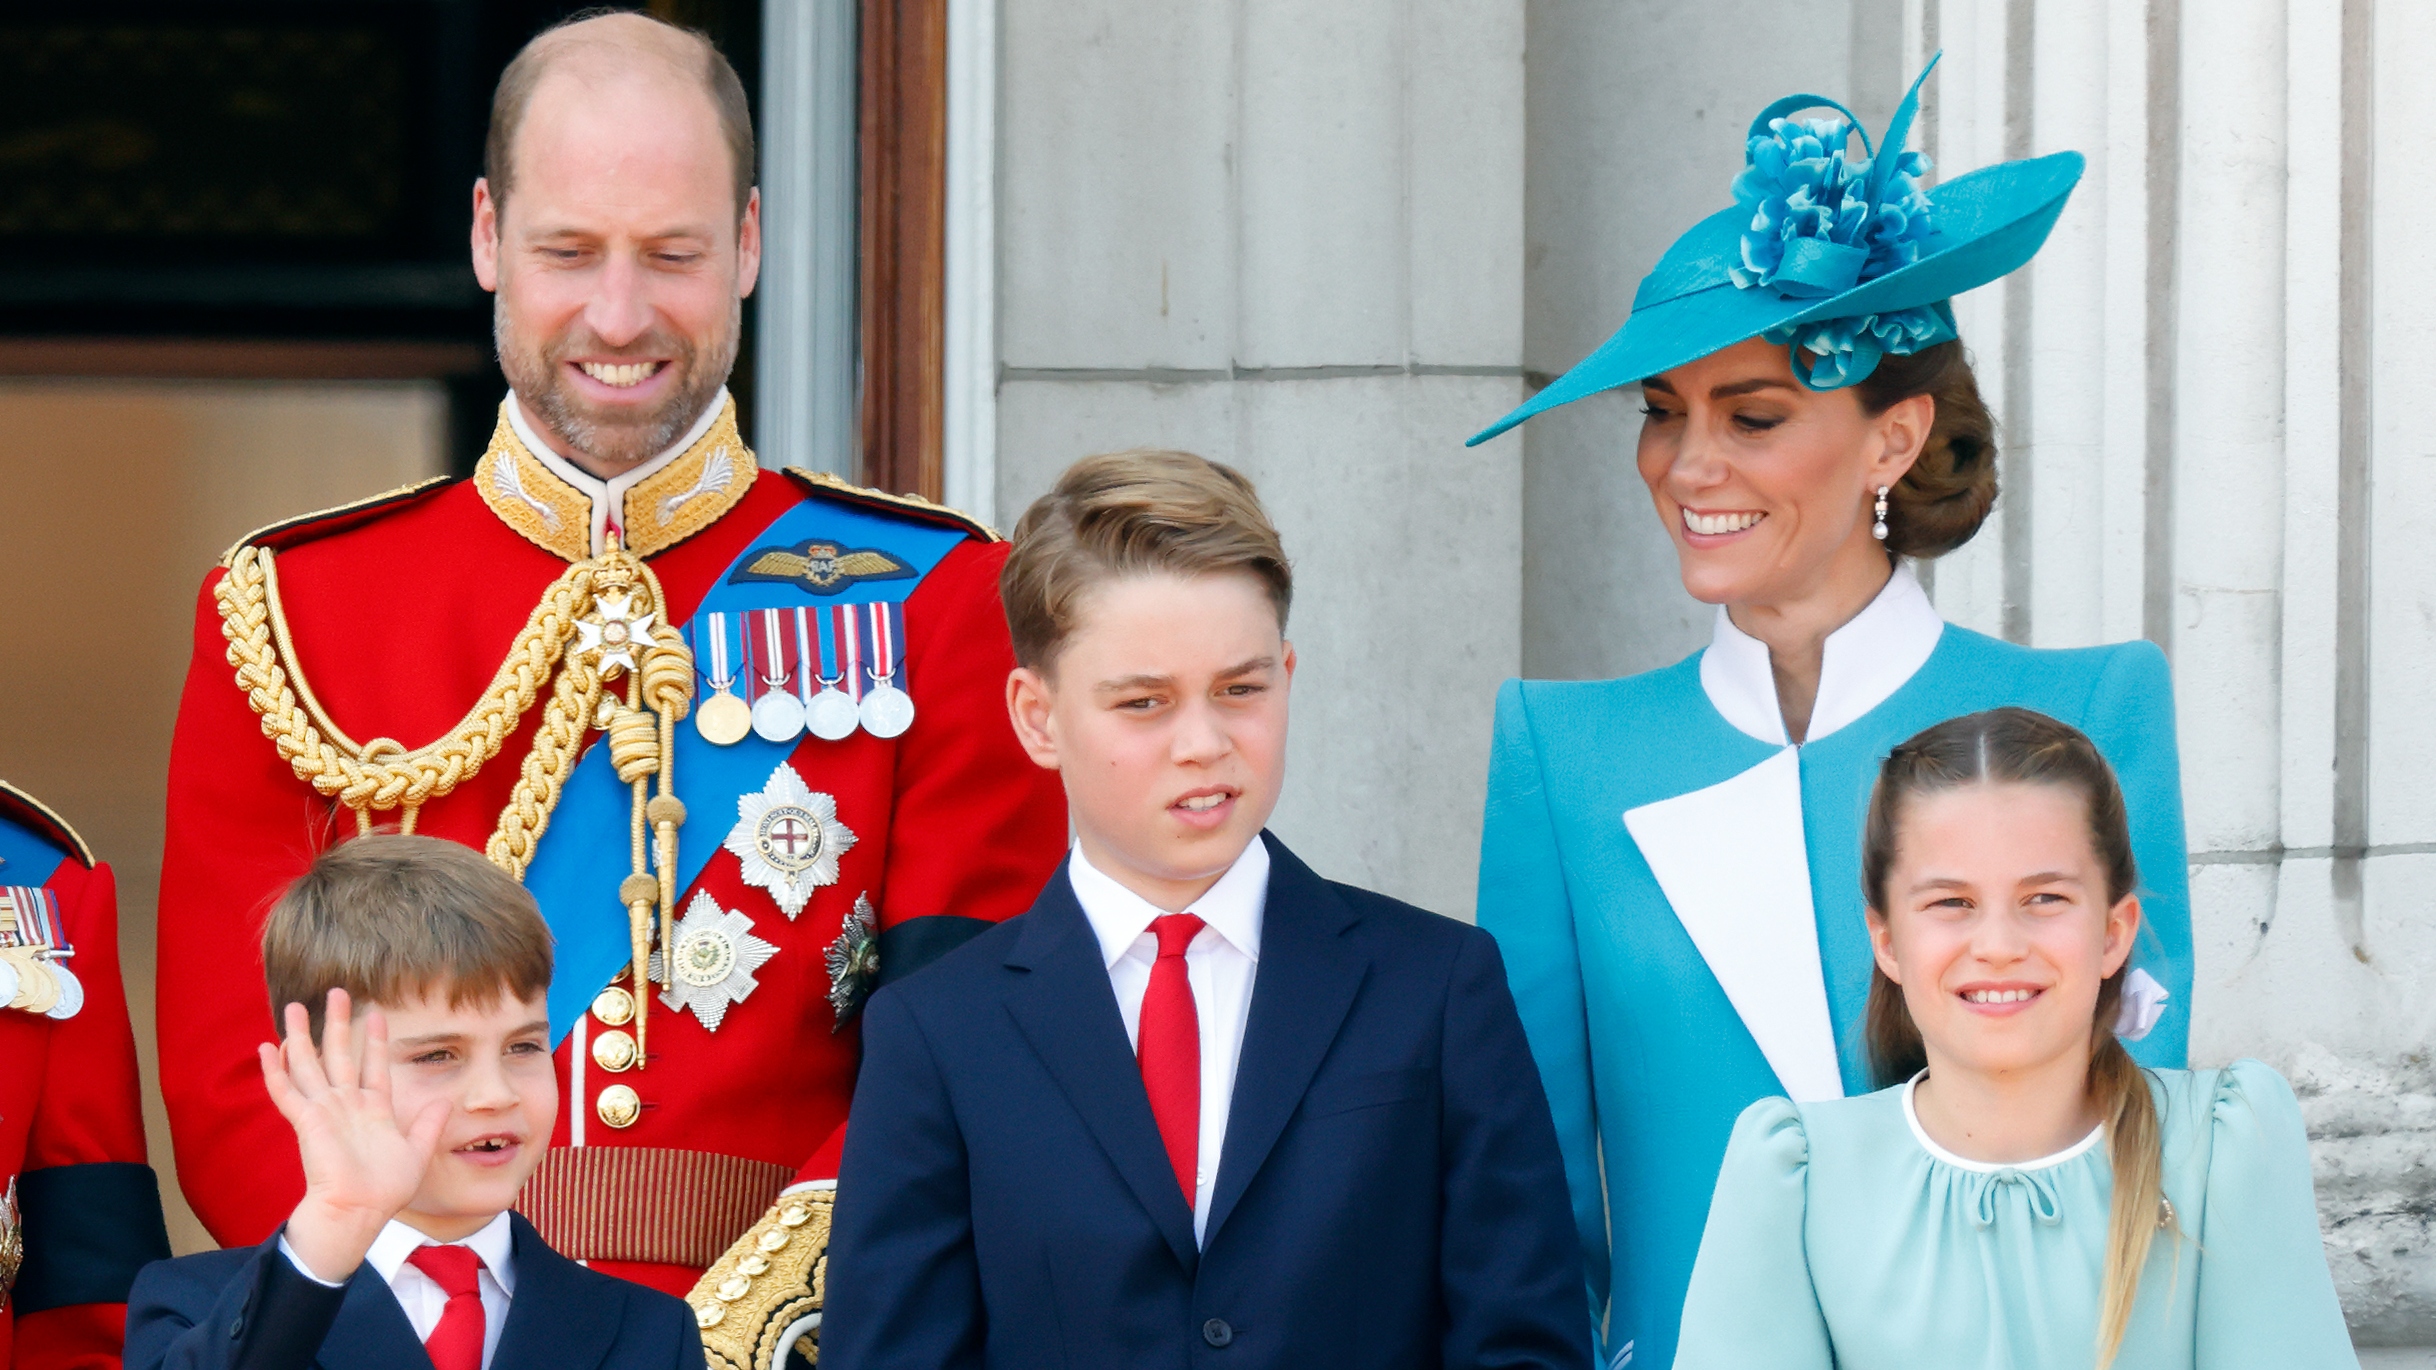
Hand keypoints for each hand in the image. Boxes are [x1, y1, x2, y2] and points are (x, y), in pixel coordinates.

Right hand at [259, 988, 447, 1281]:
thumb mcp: (416, 1152)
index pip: (372, 1065)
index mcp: (373, 1110)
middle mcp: (346, 1105)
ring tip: (296, 1007)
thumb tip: (445, 1101)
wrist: (359, 1212)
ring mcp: (325, 1111)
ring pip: (309, 1065)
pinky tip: (267, 1048)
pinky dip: (276, 1070)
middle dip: (338, 1023)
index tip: (377, 1013)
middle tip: (337, 992)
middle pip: (339, 1055)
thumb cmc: (384, 1189)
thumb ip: (429, 1125)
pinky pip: (287, 1092)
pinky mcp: (308, 1122)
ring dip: (302, 1036)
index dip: (374, 1040)